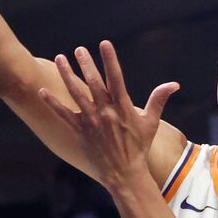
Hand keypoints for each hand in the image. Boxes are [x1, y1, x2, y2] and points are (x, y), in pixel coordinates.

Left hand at [36, 43, 179, 199]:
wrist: (124, 174)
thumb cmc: (139, 148)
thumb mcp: (151, 123)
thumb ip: (158, 100)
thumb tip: (174, 84)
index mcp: (123, 107)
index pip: (116, 78)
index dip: (110, 60)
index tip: (105, 43)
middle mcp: (106, 112)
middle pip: (93, 82)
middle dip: (85, 63)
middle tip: (79, 49)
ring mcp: (91, 121)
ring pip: (76, 94)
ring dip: (67, 75)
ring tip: (59, 58)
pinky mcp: (81, 131)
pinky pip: (64, 115)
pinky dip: (53, 103)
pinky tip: (43, 92)